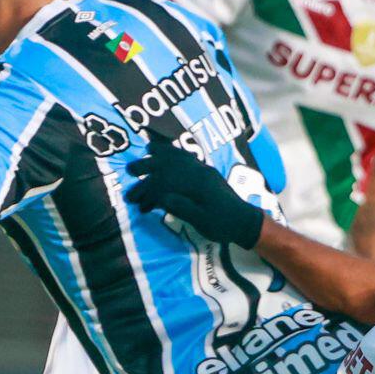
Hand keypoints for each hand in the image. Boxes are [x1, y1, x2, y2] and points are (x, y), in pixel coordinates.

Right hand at [123, 133, 264, 248]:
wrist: (243, 221)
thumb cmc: (222, 225)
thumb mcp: (201, 221)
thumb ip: (182, 208)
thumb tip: (161, 198)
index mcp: (196, 184)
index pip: (164, 182)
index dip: (146, 189)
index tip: (133, 199)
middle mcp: (199, 172)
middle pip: (169, 164)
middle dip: (147, 166)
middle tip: (130, 170)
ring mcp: (204, 170)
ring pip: (179, 156)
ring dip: (161, 152)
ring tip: (147, 149)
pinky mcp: (207, 172)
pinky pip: (188, 156)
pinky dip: (176, 152)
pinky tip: (169, 152)